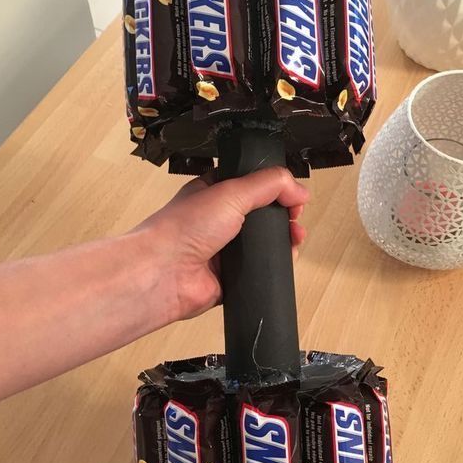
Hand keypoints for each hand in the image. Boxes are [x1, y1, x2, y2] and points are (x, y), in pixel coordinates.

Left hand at [133, 167, 309, 321]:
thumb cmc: (183, 228)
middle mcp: (218, 221)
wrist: (164, 273)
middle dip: (283, 217)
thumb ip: (269, 184)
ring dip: (283, 242)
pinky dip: (273, 267)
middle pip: (262, 216)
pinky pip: (259, 272)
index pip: (252, 185)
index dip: (275, 188)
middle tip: (295, 219)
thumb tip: (299, 189)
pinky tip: (284, 261)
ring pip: (263, 245)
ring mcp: (223, 251)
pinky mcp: (229, 278)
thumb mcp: (231, 191)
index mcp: (214, 193)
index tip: (294, 195)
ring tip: (295, 239)